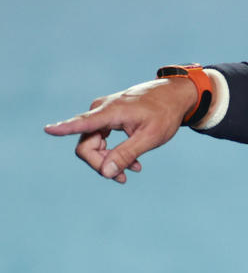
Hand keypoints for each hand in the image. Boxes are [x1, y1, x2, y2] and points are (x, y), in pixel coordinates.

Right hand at [44, 78, 197, 183]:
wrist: (175, 95)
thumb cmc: (165, 113)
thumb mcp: (151, 137)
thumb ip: (127, 154)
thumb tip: (105, 172)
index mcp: (112, 112)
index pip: (83, 123)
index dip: (64, 128)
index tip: (48, 129)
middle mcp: (101, 110)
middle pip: (87, 145)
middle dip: (102, 164)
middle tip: (123, 177)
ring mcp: (103, 113)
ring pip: (93, 145)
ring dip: (109, 160)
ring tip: (133, 170)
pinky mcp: (107, 116)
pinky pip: (101, 139)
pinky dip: (113, 152)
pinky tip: (132, 163)